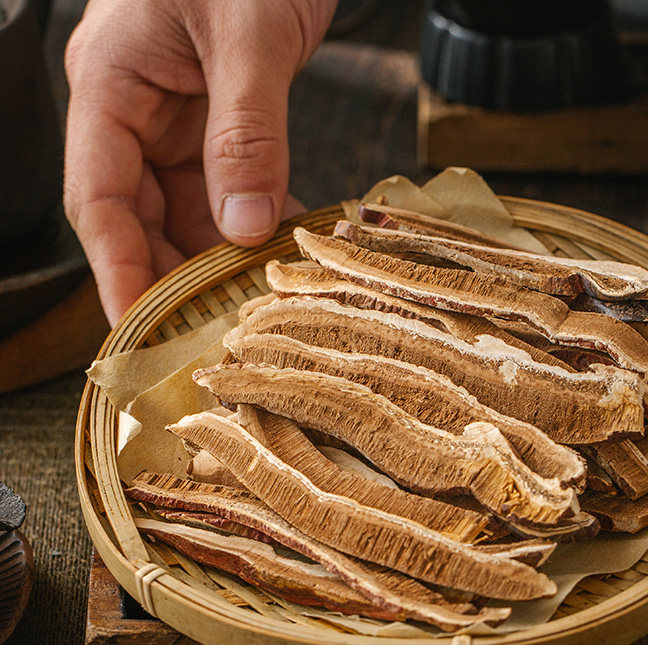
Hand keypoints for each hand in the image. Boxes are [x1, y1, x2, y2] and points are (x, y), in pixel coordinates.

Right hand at [64, 0, 335, 323]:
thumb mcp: (248, 32)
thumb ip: (247, 129)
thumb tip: (243, 224)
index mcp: (110, 83)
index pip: (98, 199)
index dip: (117, 270)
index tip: (138, 331)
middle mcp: (136, 110)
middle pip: (139, 218)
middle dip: (171, 278)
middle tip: (206, 337)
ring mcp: (179, 122)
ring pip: (186, 213)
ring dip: (217, 260)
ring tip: (247, 306)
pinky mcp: (221, 125)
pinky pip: (229, 191)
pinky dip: (251, 226)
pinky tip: (276, 254)